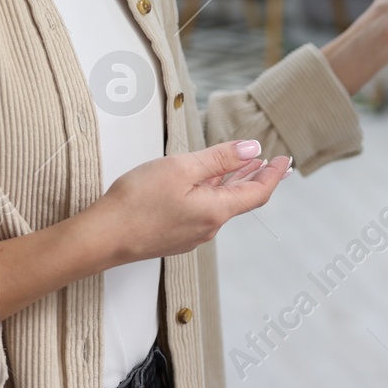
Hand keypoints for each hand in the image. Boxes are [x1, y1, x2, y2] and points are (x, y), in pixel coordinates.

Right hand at [89, 140, 291, 264]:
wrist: (103, 237)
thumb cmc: (138, 201)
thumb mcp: (182, 168)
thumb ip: (220, 159)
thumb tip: (253, 150)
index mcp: (216, 212)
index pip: (258, 193)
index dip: (274, 175)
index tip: (285, 159)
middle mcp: (209, 228)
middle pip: (241, 199)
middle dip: (257, 177)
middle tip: (273, 162)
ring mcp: (191, 234)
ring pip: (222, 204)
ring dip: (234, 182)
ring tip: (245, 164)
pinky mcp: (175, 235)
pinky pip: (204, 210)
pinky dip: (214, 191)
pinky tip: (208, 181)